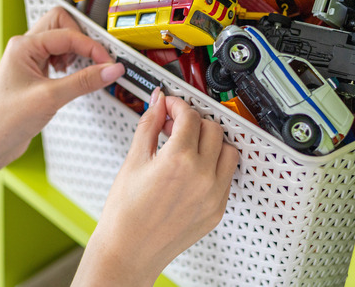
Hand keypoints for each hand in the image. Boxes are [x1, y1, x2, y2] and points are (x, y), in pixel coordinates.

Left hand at [0, 6, 124, 169]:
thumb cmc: (5, 120)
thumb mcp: (51, 98)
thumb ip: (84, 81)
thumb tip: (111, 70)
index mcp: (24, 46)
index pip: (68, 35)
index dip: (91, 47)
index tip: (107, 63)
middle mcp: (25, 48)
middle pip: (62, 24)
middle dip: (81, 40)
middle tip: (95, 58)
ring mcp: (30, 60)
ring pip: (61, 40)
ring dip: (76, 52)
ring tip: (79, 71)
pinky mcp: (36, 74)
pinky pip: (59, 57)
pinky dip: (71, 64)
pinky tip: (71, 79)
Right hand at [73, 89, 239, 285]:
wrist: (129, 251)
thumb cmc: (126, 214)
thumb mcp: (133, 161)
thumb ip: (149, 126)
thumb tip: (157, 104)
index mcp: (179, 161)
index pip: (190, 116)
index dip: (178, 105)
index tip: (170, 106)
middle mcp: (202, 177)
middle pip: (213, 129)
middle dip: (195, 121)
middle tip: (176, 125)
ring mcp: (213, 195)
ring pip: (228, 151)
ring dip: (212, 142)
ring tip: (190, 145)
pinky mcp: (217, 209)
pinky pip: (227, 176)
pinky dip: (215, 165)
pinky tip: (195, 167)